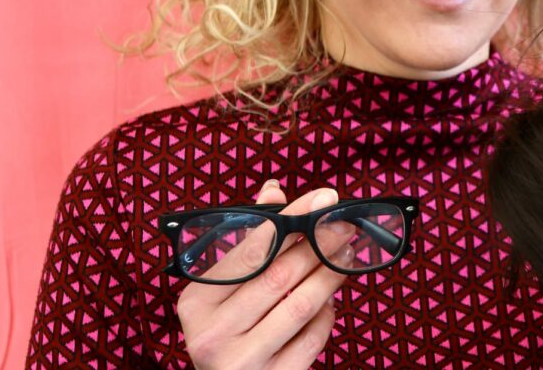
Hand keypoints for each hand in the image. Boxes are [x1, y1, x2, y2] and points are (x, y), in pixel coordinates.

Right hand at [177, 181, 347, 368]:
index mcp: (196, 301)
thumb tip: (272, 190)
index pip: (250, 249)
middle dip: (319, 244)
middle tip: (345, 224)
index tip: (323, 199)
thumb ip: (249, 241)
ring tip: (346, 254)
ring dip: (329, 274)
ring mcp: (241, 361)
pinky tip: (331, 299)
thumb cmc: (228, 330)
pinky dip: (327, 315)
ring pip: (300, 305)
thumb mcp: (224, 290)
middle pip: (278, 276)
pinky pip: (311, 339)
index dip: (291, 218)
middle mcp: (212, 333)